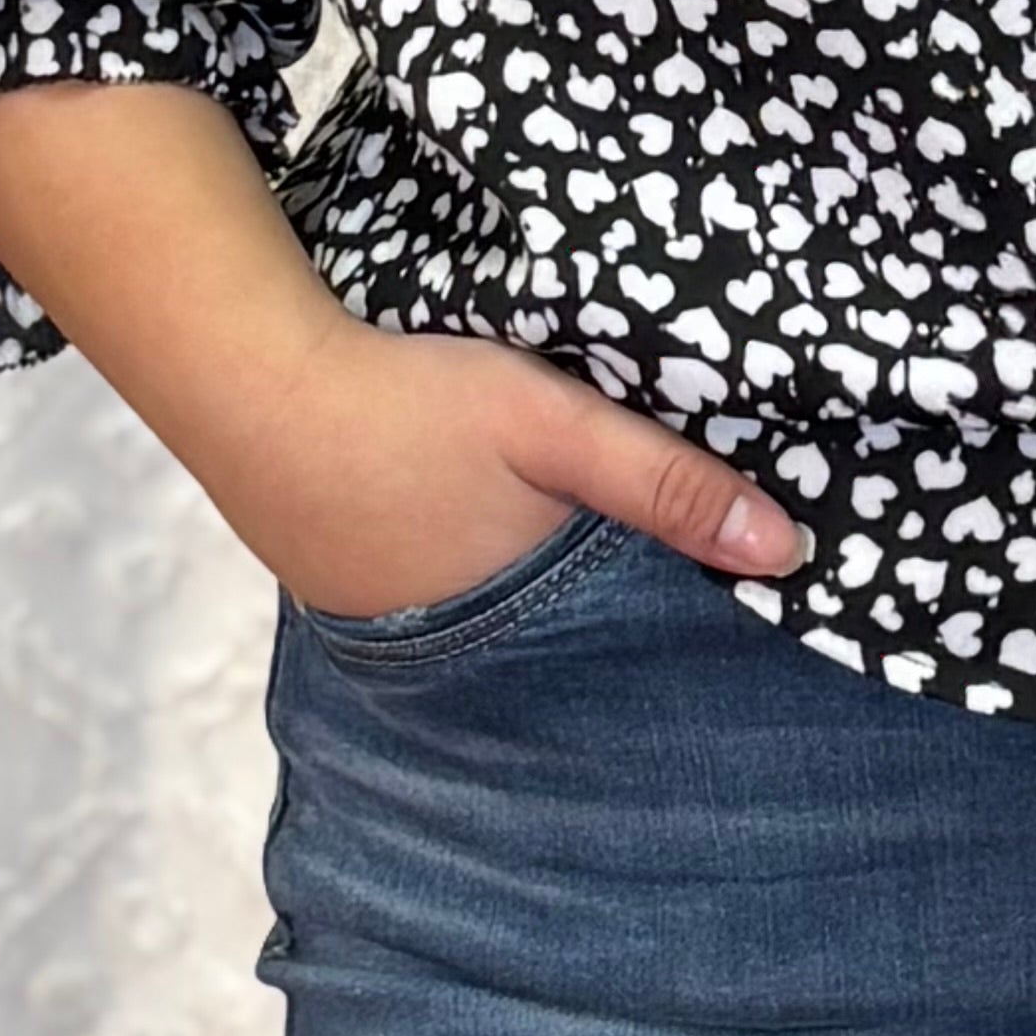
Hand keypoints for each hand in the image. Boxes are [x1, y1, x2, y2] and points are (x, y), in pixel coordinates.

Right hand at [193, 298, 806, 623]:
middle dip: (618, 625)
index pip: (625, 656)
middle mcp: (457, 654)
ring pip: (507, 623)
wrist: (248, 379)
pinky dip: (483, 573)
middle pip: (566, 647)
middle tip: (672, 587)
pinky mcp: (355, 590)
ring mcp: (396, 630)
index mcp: (516, 628)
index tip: (741, 619)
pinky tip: (497, 533)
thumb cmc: (405, 399)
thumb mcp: (551, 424)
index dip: (677, 634)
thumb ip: (666, 483)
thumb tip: (788, 552)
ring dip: (545, 596)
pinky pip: (450, 599)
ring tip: (594, 560)